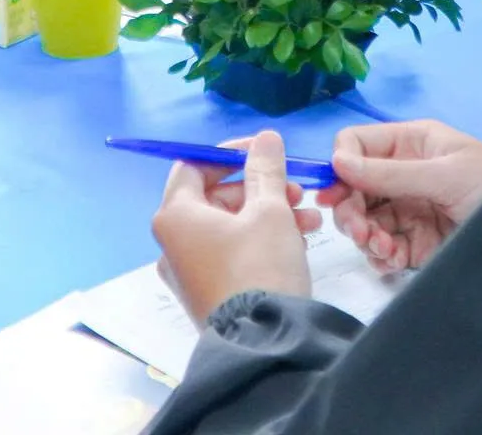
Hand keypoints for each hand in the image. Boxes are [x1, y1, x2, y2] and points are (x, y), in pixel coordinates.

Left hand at [151, 131, 317, 322]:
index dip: (229, 154)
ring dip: (269, 214)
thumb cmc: (260, 267)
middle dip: (260, 188)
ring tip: (309, 219)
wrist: (263, 343)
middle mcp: (172, 243)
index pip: (193, 166)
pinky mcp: (207, 293)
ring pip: (229, 227)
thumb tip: (265, 139)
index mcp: (175, 216)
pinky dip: (260, 241)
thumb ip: (266, 170)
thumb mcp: (270, 210)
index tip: (263, 152)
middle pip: (215, 198)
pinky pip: (231, 253)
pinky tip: (298, 242)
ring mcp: (188, 272)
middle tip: (296, 190)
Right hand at [317, 120, 481, 273]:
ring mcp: (409, 210)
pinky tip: (393, 260)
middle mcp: (405, 174)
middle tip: (359, 232)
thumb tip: (337, 161)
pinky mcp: (416, 243)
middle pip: (354, 188)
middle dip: (351, 211)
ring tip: (384, 249)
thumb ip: (391, 173)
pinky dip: (381, 256)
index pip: (358, 145)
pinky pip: (383, 248)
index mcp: (412, 144)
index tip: (336, 193)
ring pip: (364, 221)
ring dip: (366, 237)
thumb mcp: (445, 175)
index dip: (341, 166)